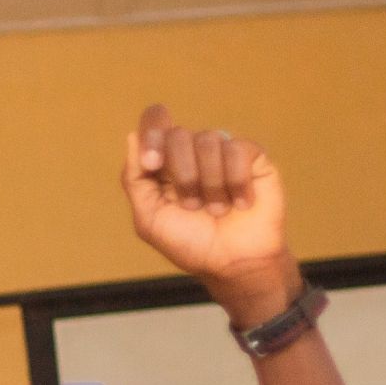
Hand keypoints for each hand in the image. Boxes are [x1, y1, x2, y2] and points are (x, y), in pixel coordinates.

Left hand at [122, 103, 298, 325]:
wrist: (233, 262)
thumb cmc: (191, 243)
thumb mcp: (150, 218)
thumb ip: (136, 180)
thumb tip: (132, 137)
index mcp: (165, 162)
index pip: (154, 121)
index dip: (151, 135)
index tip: (152, 164)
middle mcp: (192, 151)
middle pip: (177, 134)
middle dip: (182, 176)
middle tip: (191, 206)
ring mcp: (223, 151)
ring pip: (208, 141)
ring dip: (209, 185)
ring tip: (217, 210)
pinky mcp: (253, 156)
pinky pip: (237, 150)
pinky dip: (235, 183)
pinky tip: (240, 204)